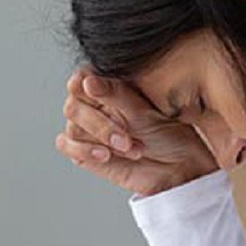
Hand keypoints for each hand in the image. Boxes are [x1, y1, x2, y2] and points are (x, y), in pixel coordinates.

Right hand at [55, 65, 218, 195]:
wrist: (178, 166)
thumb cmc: (167, 132)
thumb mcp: (145, 111)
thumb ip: (116, 94)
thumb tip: (88, 81)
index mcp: (107, 85)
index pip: (80, 79)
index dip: (86, 88)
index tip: (102, 99)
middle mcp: (93, 105)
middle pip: (73, 107)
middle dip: (102, 126)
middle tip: (127, 139)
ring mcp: (87, 128)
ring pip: (73, 129)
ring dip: (101, 141)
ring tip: (129, 148)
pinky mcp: (84, 150)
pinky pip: (67, 146)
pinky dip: (84, 151)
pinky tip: (105, 155)